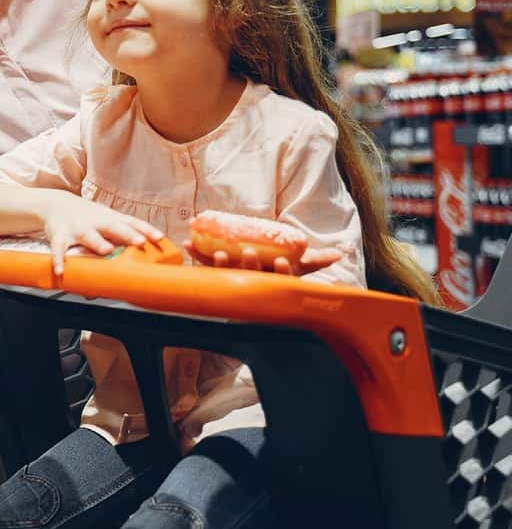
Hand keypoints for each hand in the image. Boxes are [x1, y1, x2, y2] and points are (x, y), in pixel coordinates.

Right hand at [40, 195, 163, 277]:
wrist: (56, 204)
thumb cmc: (87, 217)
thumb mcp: (107, 220)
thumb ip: (124, 235)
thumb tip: (146, 256)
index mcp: (109, 219)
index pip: (131, 222)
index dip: (146, 229)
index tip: (159, 238)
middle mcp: (95, 222)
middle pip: (113, 226)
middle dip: (127, 233)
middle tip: (139, 241)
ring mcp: (77, 227)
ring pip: (88, 234)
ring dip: (97, 242)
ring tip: (106, 250)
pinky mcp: (59, 235)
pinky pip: (59, 248)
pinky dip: (59, 259)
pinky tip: (61, 270)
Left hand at [182, 240, 345, 275]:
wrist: (252, 283)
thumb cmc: (278, 272)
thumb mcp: (299, 267)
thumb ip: (318, 260)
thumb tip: (342, 254)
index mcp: (275, 281)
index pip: (281, 279)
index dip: (281, 272)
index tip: (282, 262)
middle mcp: (253, 283)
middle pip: (252, 276)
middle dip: (250, 265)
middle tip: (248, 253)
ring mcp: (233, 280)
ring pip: (226, 274)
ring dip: (221, 264)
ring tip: (218, 254)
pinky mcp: (215, 277)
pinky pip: (204, 267)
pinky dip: (195, 255)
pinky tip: (187, 245)